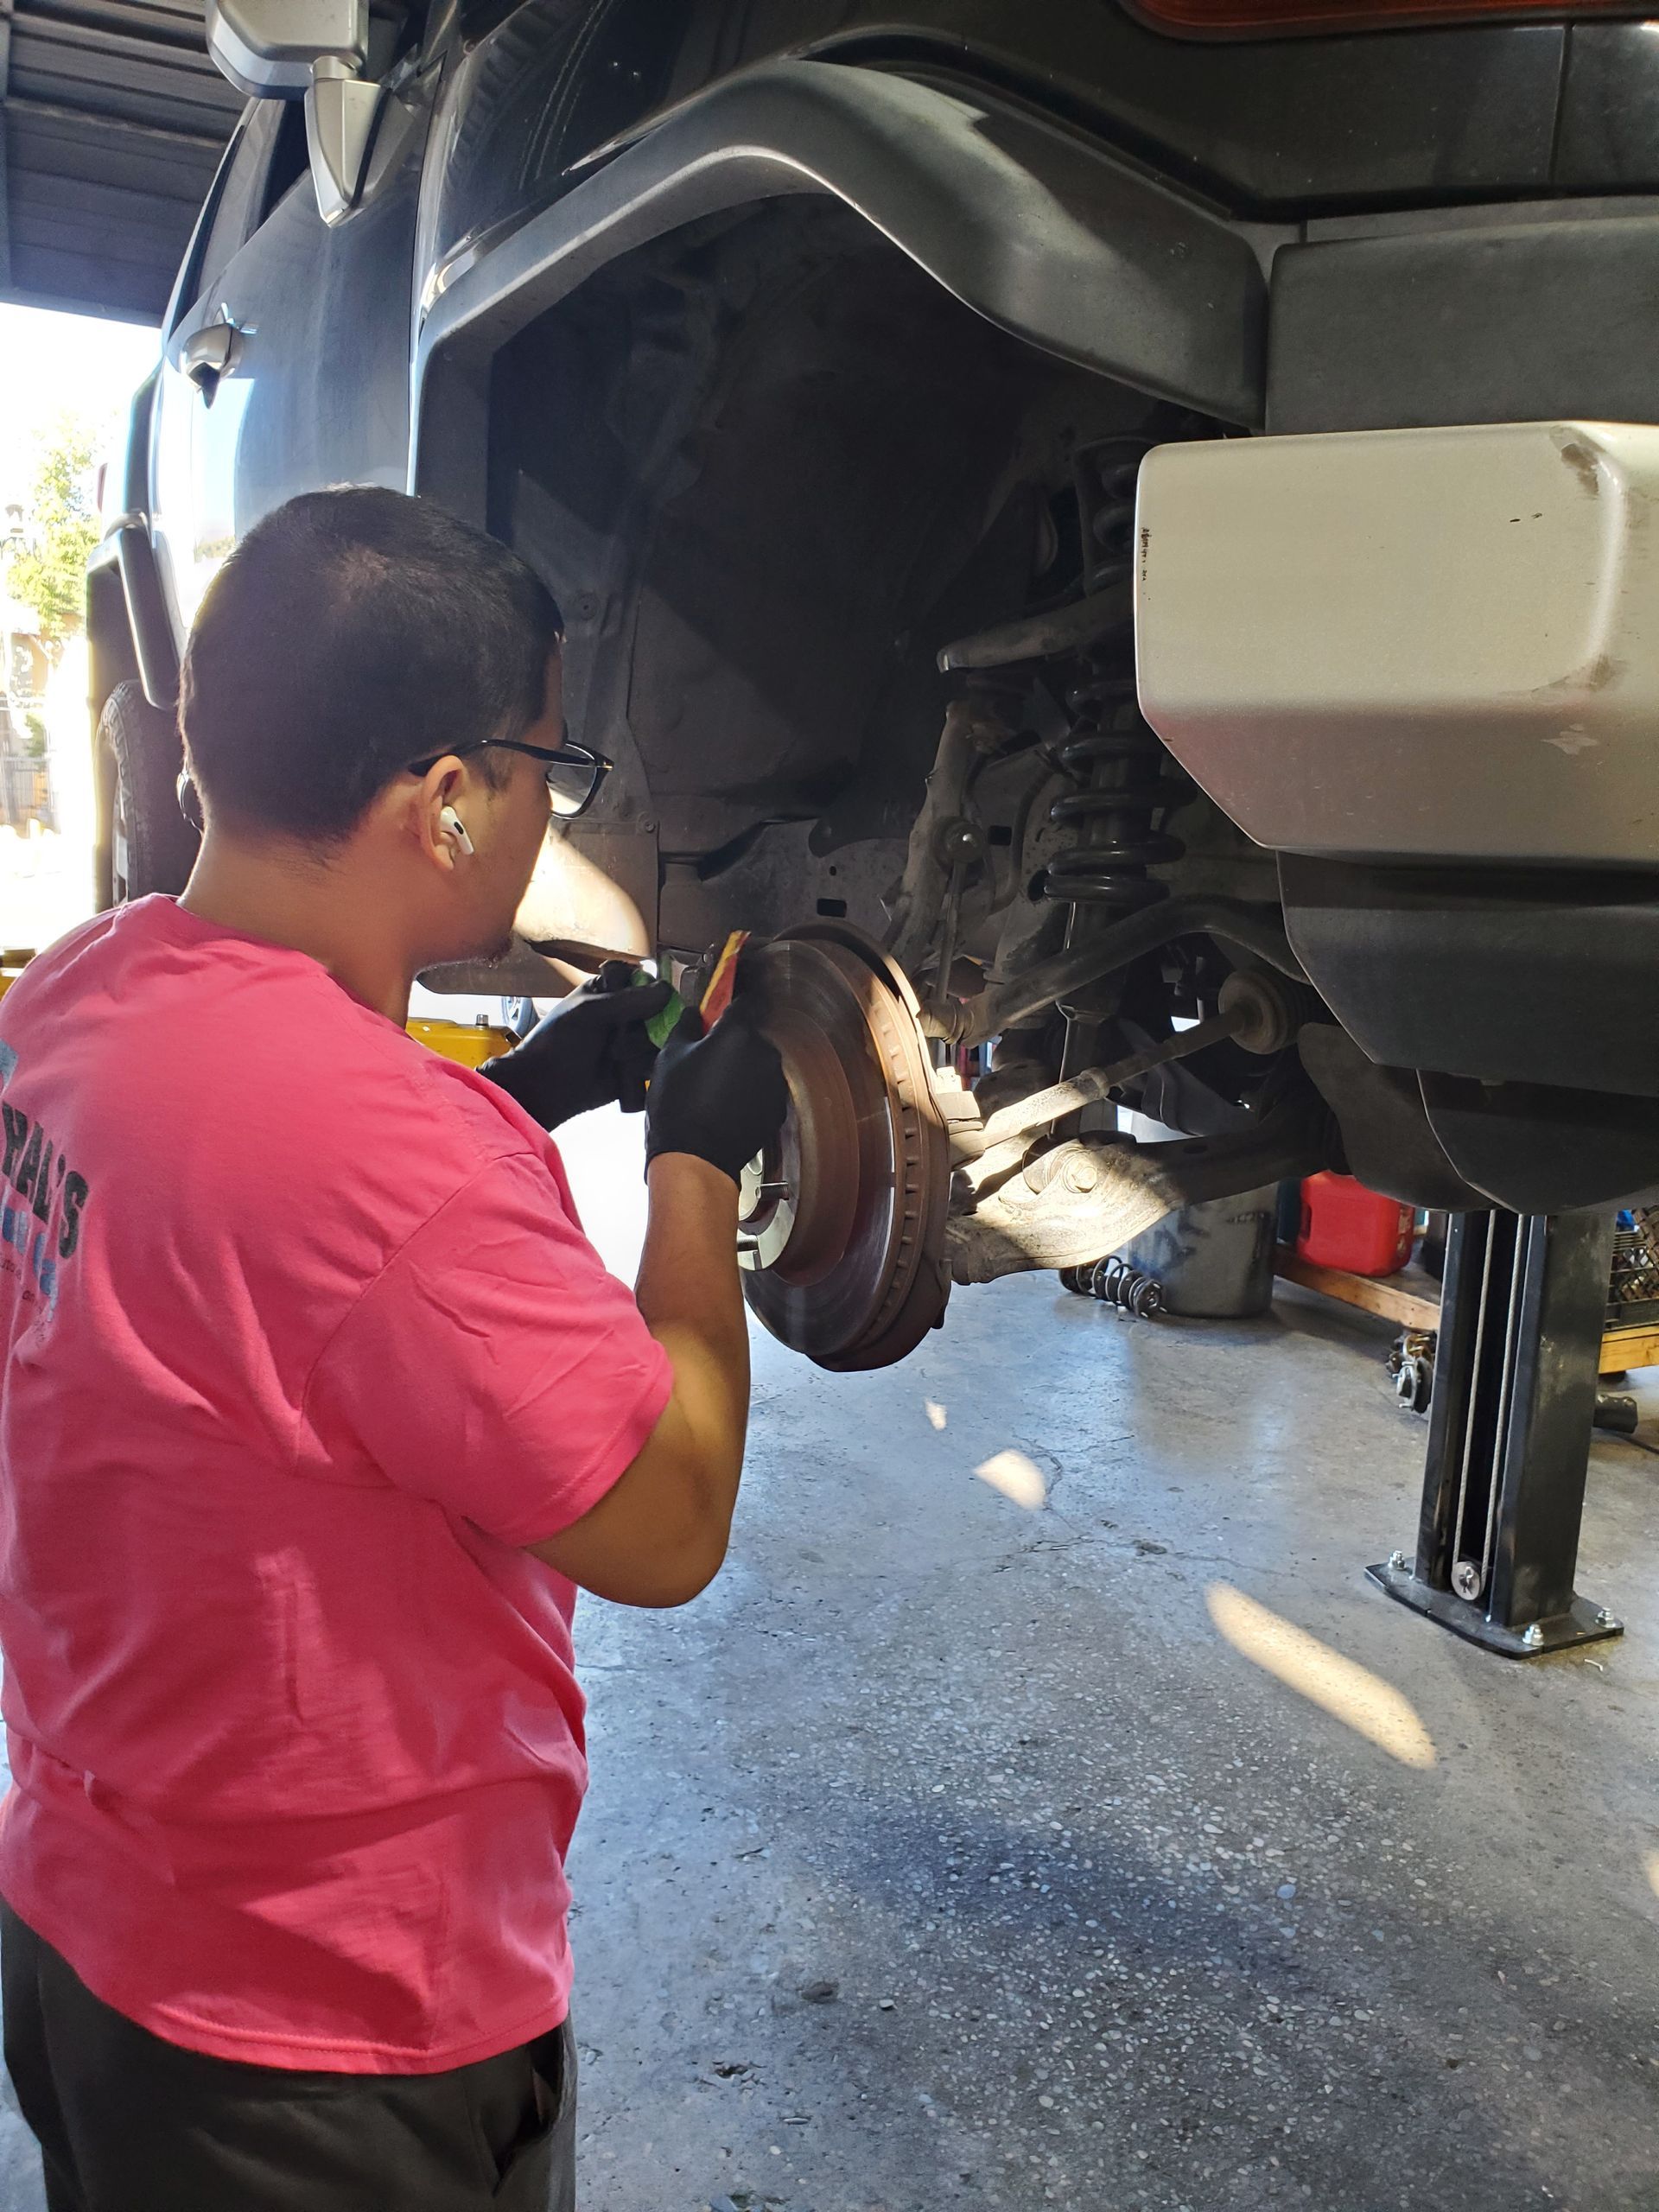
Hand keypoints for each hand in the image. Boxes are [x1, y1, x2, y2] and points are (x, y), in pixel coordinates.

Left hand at [479, 973, 674, 1127]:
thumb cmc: (557, 1041)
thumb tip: (668, 990)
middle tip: (624, 1034)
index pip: (643, 981)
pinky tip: (627, 1071)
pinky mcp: (634, 1069)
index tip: (652, 1002)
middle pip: (658, 1010)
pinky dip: (645, 1067)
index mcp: (608, 991)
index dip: (652, 989)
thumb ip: (628, 1000)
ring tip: (615, 1058)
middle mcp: (624, 1014)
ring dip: (640, 1047)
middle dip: (646, 1023)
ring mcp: (630, 1042)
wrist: (542, 1088)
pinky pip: (654, 1063)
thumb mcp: (589, 1012)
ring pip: (658, 1037)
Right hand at [645, 1007, 788, 1184]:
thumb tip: (694, 1013)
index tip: (719, 1015)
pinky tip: (729, 1106)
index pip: (745, 1002)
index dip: (731, 1007)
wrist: (697, 1156)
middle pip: (751, 1036)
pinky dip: (751, 1092)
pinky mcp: (778, 1107)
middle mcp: (764, 1052)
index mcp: (738, 1033)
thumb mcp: (670, 1056)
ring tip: (717, 1089)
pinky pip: (764, 1089)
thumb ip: (686, 1026)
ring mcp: (775, 1082)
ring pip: (759, 1064)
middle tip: (709, 1061)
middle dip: (734, 1043)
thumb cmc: (679, 1103)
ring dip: (744, 1068)